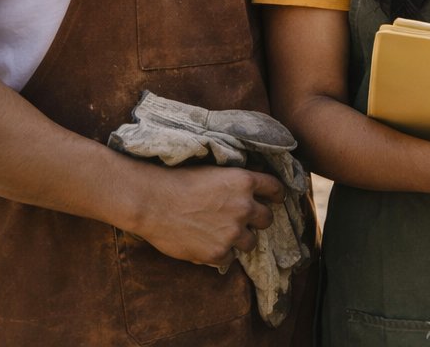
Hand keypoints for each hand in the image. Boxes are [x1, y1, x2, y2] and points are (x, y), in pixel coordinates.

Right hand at [127, 163, 284, 267]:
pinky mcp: (219, 252)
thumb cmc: (176, 181)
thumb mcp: (214, 172)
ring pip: (251, 242)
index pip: (275, 189)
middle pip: (267, 219)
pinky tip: (206, 245)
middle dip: (258, 220)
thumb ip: (235, 184)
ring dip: (240, 240)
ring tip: (221, 235)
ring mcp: (233, 232)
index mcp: (244, 182)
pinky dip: (221, 254)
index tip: (276, 200)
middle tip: (243, 221)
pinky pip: (230, 258)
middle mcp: (244, 207)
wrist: (152, 201)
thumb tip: (249, 193)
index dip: (277, 195)